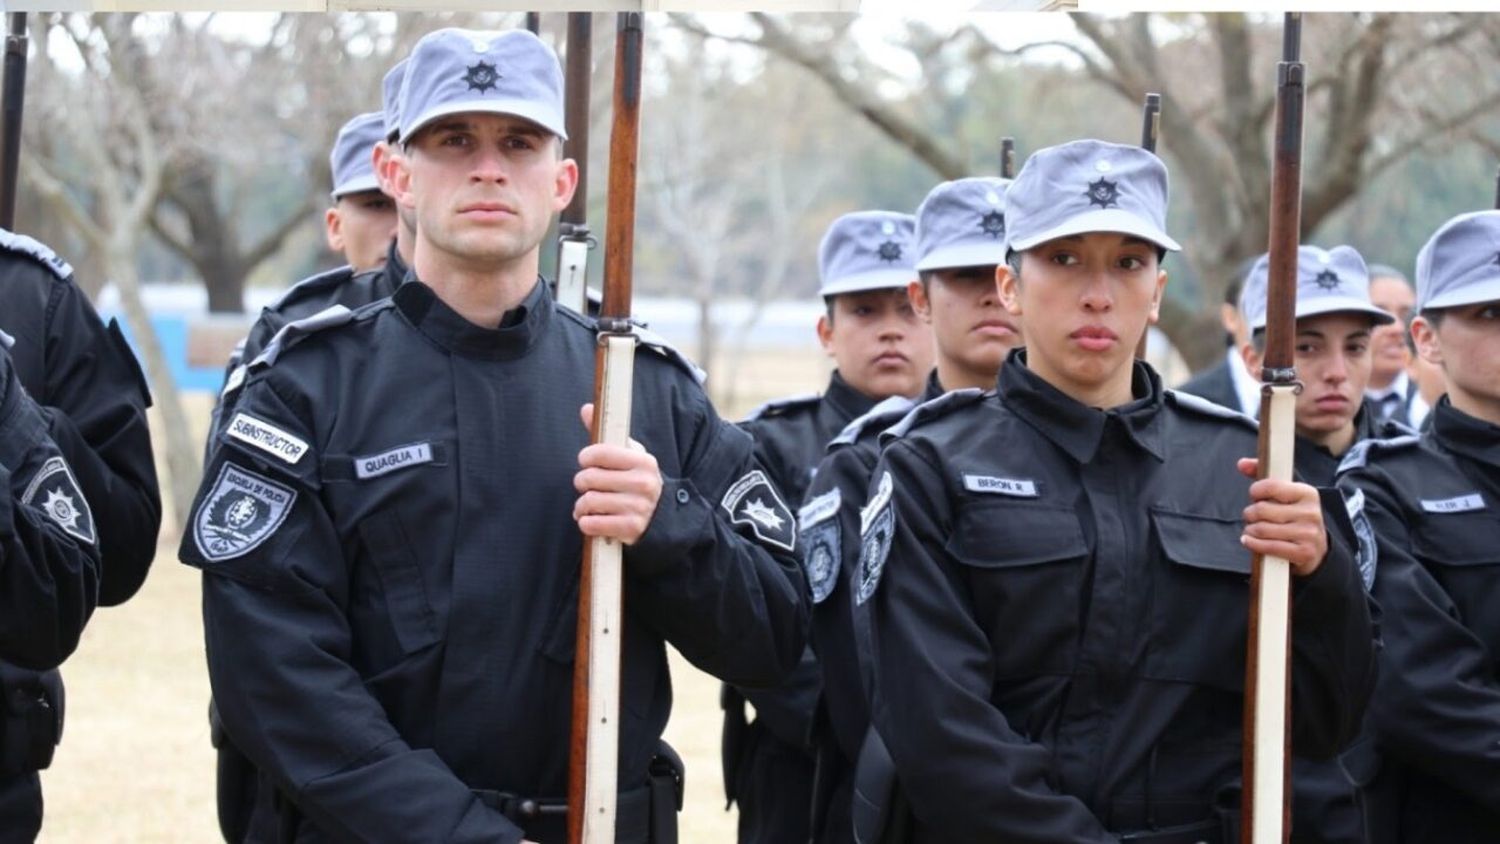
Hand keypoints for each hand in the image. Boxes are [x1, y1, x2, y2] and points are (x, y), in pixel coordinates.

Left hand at [573, 403, 661, 544]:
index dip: (585, 457)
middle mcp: (644, 484)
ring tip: (587, 505)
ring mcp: (638, 507)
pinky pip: (592, 524)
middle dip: (582, 482)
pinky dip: (585, 523)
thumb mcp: (628, 455)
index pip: (600, 453)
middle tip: (586, 485)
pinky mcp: (631, 529)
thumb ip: (604, 433)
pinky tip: (591, 519)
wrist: (660, 516)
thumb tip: (586, 408)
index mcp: (643, 461)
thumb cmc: (636, 479)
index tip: (586, 461)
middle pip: (589, 478)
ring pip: (588, 501)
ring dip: (581, 505)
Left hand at [1237, 458, 1326, 576]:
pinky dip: (1253, 543)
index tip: (1255, 496)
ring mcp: (1308, 533)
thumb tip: (1242, 463)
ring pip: (1262, 529)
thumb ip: (1263, 476)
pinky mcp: (1304, 552)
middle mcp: (1311, 512)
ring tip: (1252, 529)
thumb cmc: (1294, 516)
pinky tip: (1249, 540)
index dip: (1256, 491)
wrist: (1316, 548)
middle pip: (1262, 509)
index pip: (1271, 486)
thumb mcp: (1285, 494)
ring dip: (1250, 530)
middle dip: (1250, 513)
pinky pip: (1268, 546)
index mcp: (1307, 493)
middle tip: (1252, 516)